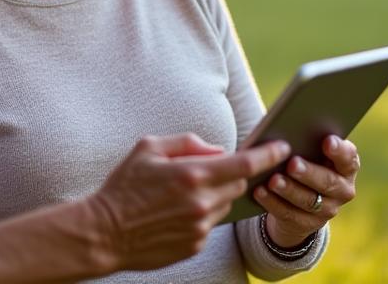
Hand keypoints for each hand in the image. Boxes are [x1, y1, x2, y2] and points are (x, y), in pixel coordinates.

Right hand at [87, 134, 291, 271]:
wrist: (104, 232)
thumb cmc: (123, 187)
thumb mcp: (148, 148)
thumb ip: (187, 143)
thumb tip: (217, 149)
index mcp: (192, 175)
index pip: (245, 164)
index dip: (268, 154)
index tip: (282, 147)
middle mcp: (201, 202)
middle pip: (239, 184)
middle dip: (233, 173)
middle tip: (210, 169)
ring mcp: (200, 227)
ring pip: (225, 204)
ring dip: (215, 194)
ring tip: (183, 193)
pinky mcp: (195, 245)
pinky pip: (211, 224)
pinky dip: (202, 214)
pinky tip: (175, 212)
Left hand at [254, 135, 359, 247]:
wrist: (300, 199)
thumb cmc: (305, 162)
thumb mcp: (310, 152)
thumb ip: (307, 142)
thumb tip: (287, 134)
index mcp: (346, 167)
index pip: (349, 158)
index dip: (339, 150)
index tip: (327, 140)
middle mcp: (343, 190)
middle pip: (328, 182)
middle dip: (309, 173)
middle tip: (292, 163)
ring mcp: (327, 209)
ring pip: (308, 201)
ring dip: (289, 190)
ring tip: (273, 180)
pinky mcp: (307, 224)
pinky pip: (289, 213)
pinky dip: (273, 202)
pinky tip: (259, 191)